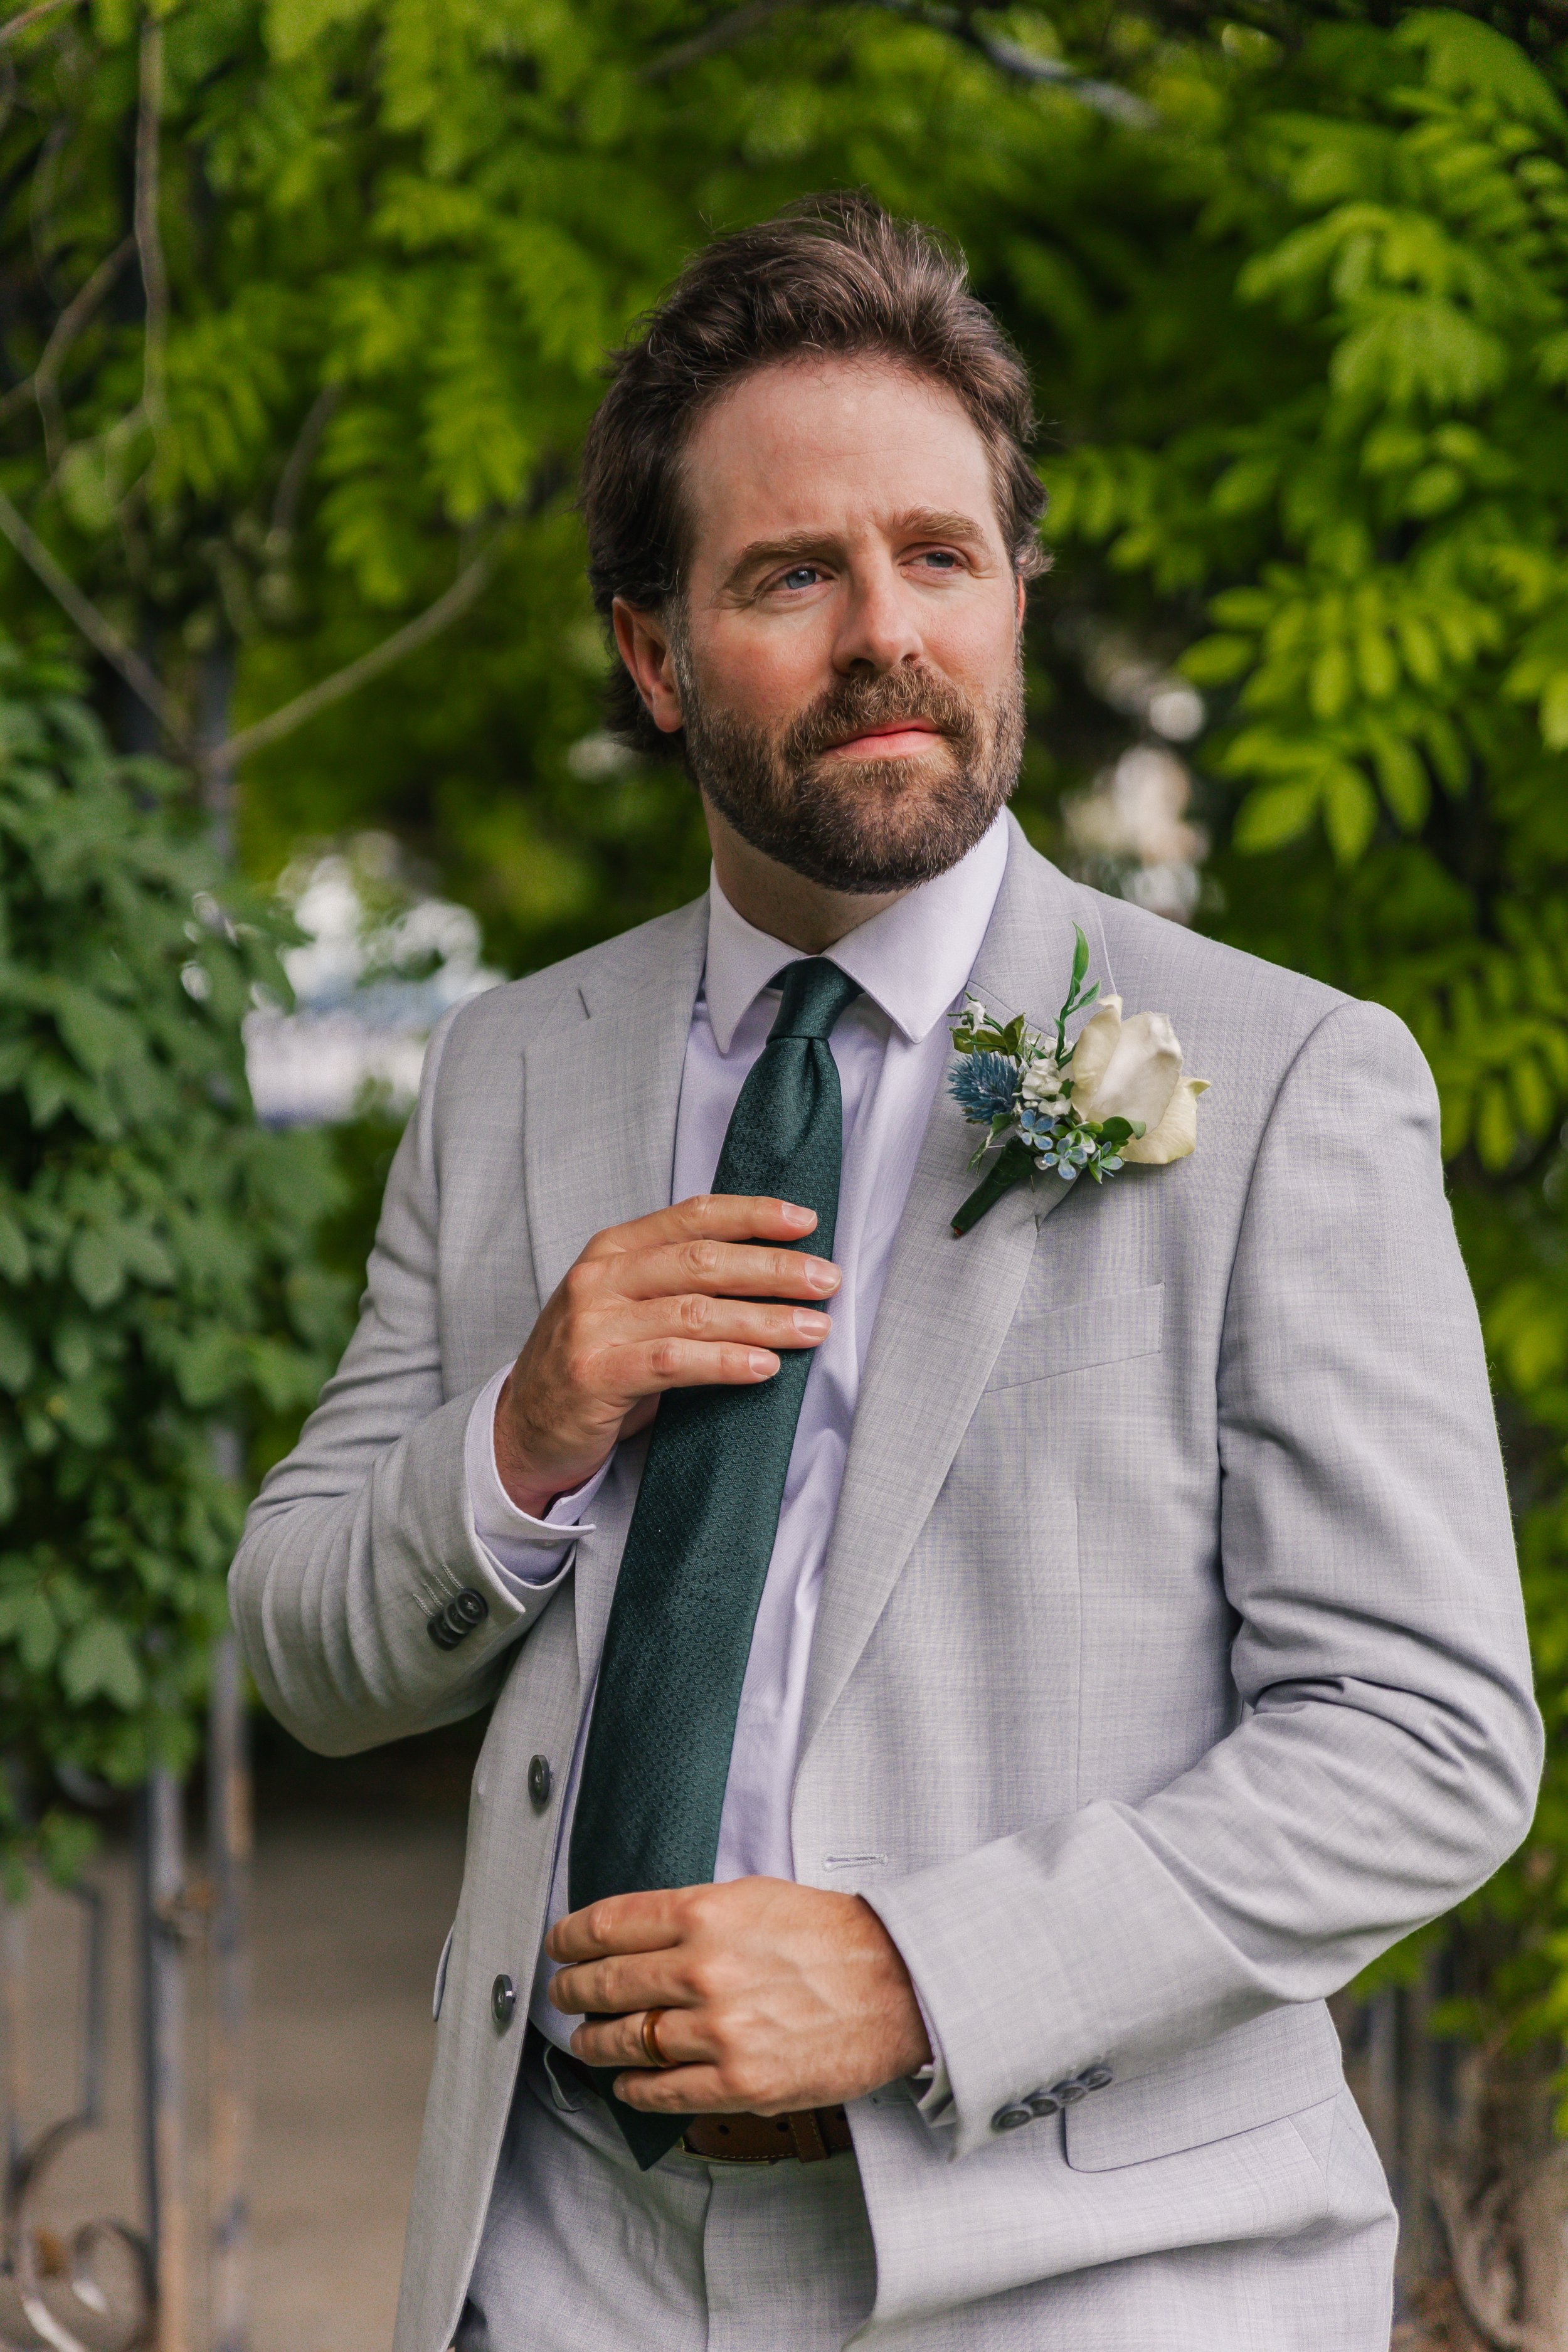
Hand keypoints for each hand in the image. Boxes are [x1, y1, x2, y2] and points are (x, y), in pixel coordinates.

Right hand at [495, 1195, 840, 1516]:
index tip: (805, 1222)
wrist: (521, 1428)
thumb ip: (680, 1285)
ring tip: (813, 1328)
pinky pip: (673, 1361)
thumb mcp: (627, 1307)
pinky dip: (725, 1363)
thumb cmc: (591, 1364)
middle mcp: (601, 1279)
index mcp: (613, 1250)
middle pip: (703, 1260)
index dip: (753, 1215)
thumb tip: (775, 1277)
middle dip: (774, 1269)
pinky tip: (763, 1367)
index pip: (692, 1216)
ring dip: (765, 1319)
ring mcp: (594, 1325)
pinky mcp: (595, 1374)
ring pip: (696, 1311)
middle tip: (826, 1281)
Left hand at [545, 1877, 931, 2113]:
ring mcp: (720, 2032)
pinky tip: (627, 2081)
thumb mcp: (754, 1896)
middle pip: (605, 1984)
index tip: (559, 1945)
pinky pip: (661, 2091)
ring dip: (595, 2041)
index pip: (607, 1926)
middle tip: (564, 1991)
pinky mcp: (740, 2084)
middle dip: (573, 1989)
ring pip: (625, 2041)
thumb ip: (691, 1913)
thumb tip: (633, 1932)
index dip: (570, 1938)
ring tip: (589, 2038)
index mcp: (705, 1915)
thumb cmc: (832, 1936)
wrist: (898, 1986)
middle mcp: (705, 1972)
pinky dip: (632, 2088)